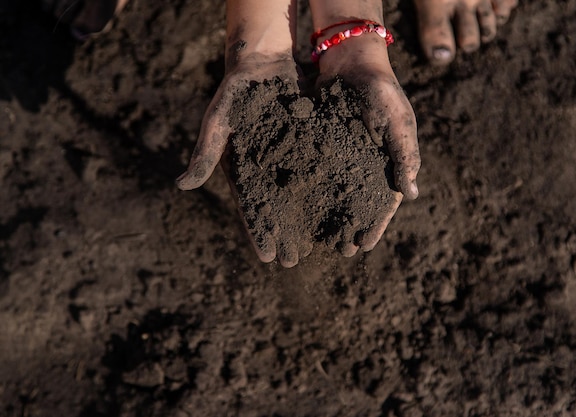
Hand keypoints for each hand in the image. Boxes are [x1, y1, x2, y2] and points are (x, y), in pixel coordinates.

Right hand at [177, 54, 307, 266]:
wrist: (262, 62)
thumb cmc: (234, 92)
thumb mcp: (218, 121)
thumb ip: (205, 153)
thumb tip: (181, 185)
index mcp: (242, 170)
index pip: (251, 207)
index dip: (259, 231)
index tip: (268, 256)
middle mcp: (266, 169)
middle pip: (277, 208)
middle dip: (285, 233)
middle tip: (294, 260)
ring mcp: (288, 159)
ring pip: (299, 194)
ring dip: (307, 218)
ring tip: (319, 244)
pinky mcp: (308, 145)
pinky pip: (319, 171)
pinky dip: (326, 189)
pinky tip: (339, 207)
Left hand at [316, 35, 420, 253]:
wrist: (351, 61)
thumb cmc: (382, 91)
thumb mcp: (398, 123)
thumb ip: (404, 156)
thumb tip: (411, 194)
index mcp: (389, 161)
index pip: (385, 202)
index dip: (376, 225)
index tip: (364, 247)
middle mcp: (367, 163)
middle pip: (359, 203)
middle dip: (351, 227)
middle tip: (340, 251)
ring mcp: (345, 156)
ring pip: (337, 193)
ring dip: (330, 215)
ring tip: (320, 239)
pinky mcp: (324, 145)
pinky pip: (318, 173)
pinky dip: (312, 191)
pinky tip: (301, 208)